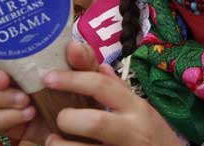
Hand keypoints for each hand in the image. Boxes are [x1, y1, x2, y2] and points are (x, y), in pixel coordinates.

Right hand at [0, 41, 100, 143]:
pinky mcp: (1, 120)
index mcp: (18, 54)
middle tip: (5, 81)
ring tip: (25, 101)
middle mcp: (3, 72)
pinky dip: (6, 117)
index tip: (3, 64)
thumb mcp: (85, 72)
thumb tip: (73, 47)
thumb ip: (82, 59)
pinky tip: (28, 114)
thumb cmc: (78, 90)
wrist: (80, 124)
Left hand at [42, 61, 182, 145]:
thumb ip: (118, 88)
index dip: (71, 79)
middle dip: (68, 118)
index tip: (48, 77)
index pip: (101, 86)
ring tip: (54, 141)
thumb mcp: (143, 110)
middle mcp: (132, 132)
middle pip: (94, 122)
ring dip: (60, 145)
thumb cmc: (155, 137)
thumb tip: (99, 66)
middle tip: (59, 119)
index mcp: (136, 108)